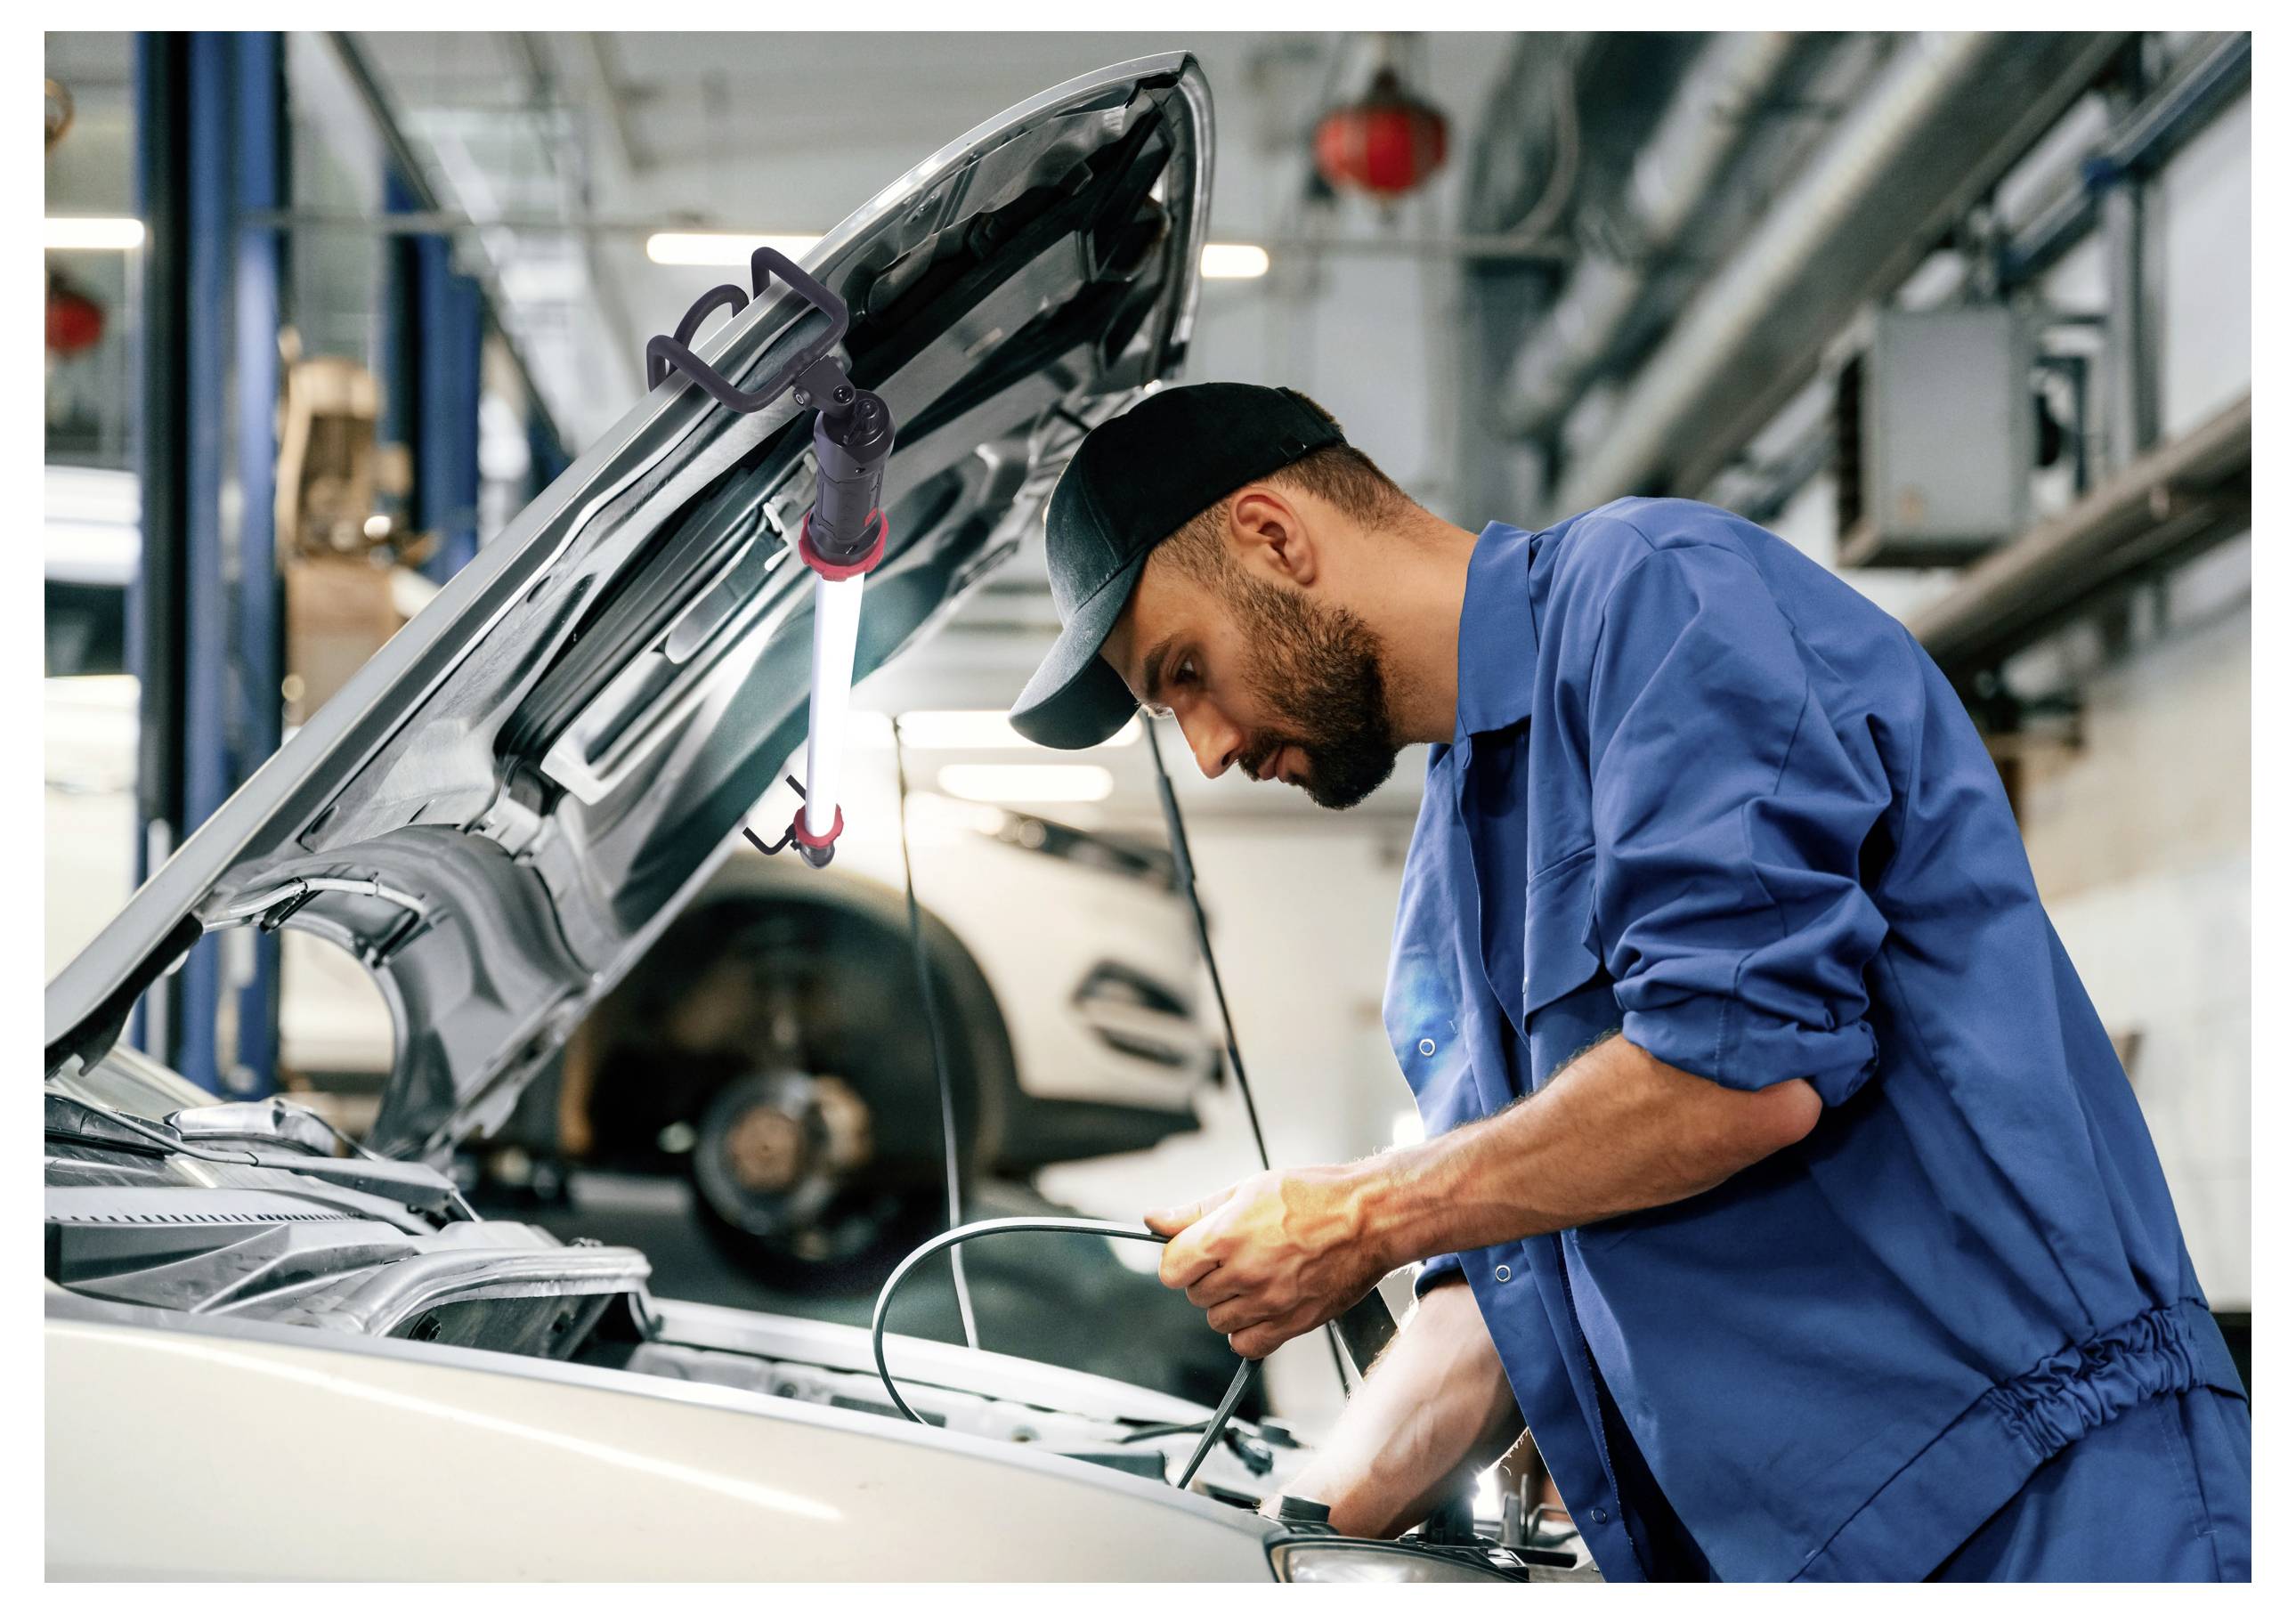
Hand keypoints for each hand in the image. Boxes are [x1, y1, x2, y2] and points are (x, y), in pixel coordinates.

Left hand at [1146, 1164, 1391, 1358]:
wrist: (1369, 1218)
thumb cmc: (1315, 1196)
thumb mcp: (1248, 1189)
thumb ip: (1196, 1211)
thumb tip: (1154, 1220)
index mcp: (1226, 1235)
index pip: (1170, 1269)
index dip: (1178, 1259)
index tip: (1192, 1252)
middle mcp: (1244, 1272)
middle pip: (1194, 1294)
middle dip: (1206, 1276)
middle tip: (1235, 1256)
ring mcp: (1269, 1302)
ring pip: (1218, 1320)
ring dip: (1228, 1302)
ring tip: (1255, 1276)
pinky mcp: (1292, 1324)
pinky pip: (1246, 1345)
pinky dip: (1248, 1330)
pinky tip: (1262, 1305)